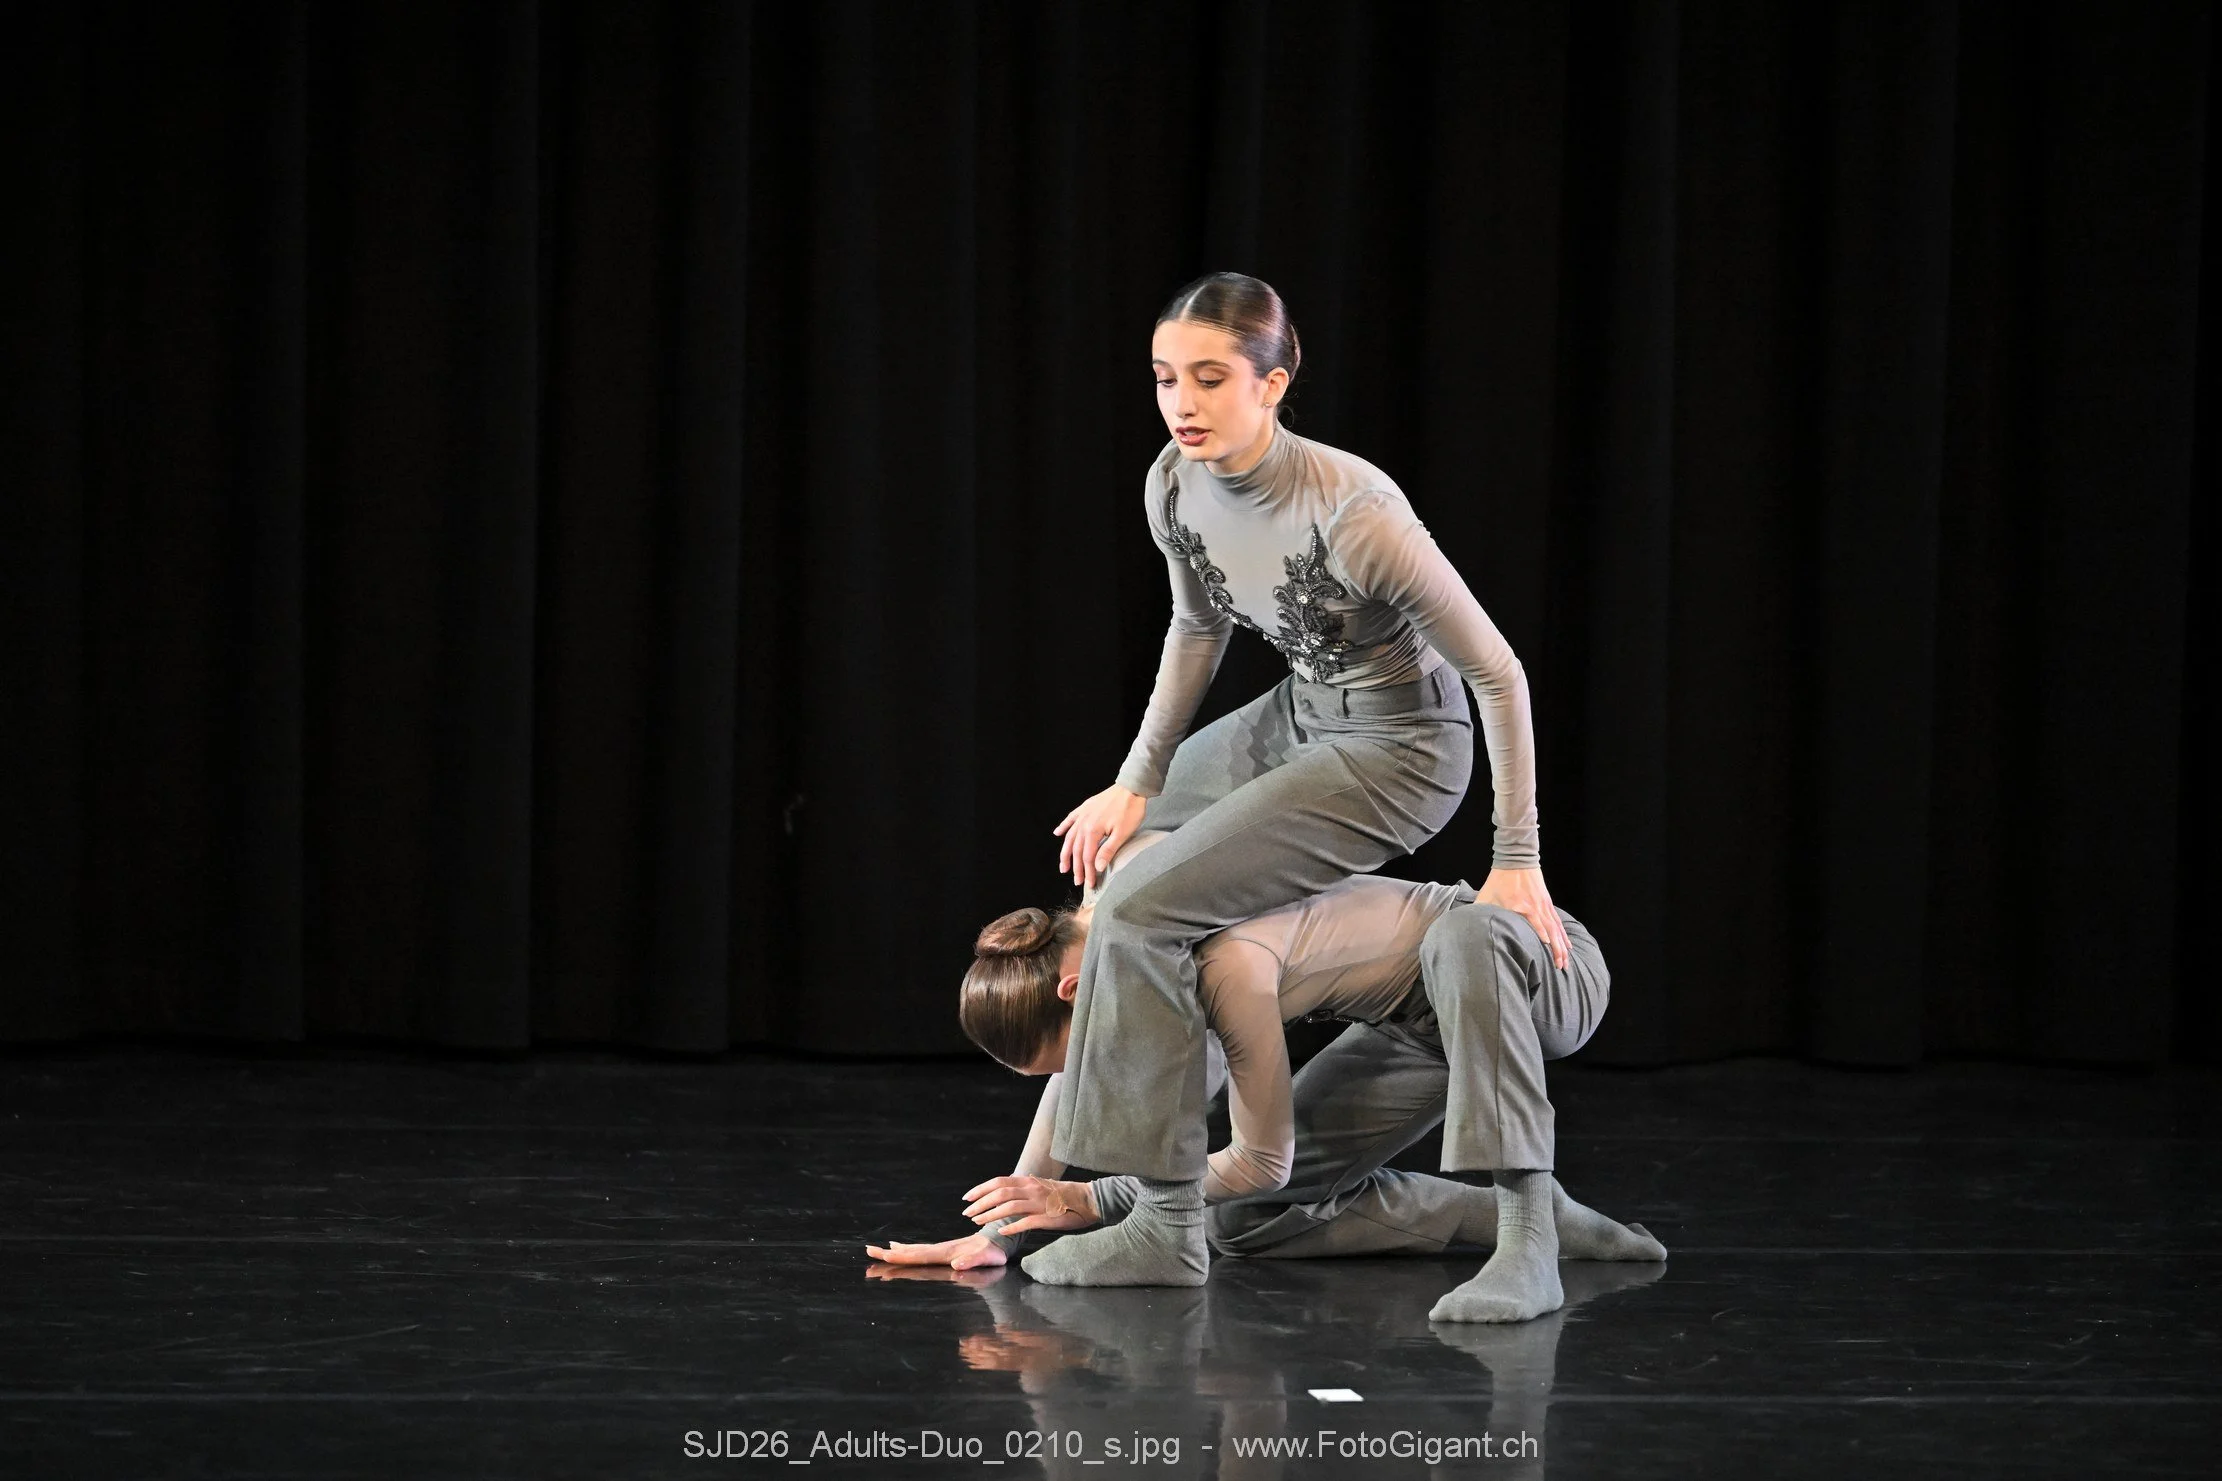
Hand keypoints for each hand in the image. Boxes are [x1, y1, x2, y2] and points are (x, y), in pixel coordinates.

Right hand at [863, 1232, 1008, 1269]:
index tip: (885, 1255)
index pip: (919, 1256)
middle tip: (869, 1250)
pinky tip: (900, 1249)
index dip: (902, 1257)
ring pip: (914, 1251)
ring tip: (879, 1250)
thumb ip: (972, 1260)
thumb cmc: (993, 1253)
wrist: (998, 1240)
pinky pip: (921, 1251)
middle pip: (911, 1252)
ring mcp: (941, 1250)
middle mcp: (940, 1250)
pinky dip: (907, 1250)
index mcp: (946, 1253)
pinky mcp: (943, 1250)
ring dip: (895, 1252)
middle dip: (890, 1254)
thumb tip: (956, 1263)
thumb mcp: (986, 1258)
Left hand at [961, 1175, 1099, 1236]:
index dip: (981, 1189)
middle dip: (980, 1203)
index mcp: (1029, 1181)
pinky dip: (1012, 1227)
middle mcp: (1032, 1189)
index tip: (967, 1198)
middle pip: (1000, 1193)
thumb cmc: (1065, 1195)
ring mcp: (1039, 1203)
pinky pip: (1026, 1222)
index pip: (999, 1182)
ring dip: (991, 1214)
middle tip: (967, 1213)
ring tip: (978, 1222)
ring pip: (1009, 1206)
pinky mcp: (1048, 1217)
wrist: (1089, 1199)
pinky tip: (1002, 1232)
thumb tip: (1009, 1189)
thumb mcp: (1042, 1185)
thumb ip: (1025, 1187)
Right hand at [1053, 785, 1146, 889]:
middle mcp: (1084, 823)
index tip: (1089, 883)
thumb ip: (1108, 851)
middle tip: (1077, 881)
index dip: (1088, 872)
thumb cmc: (1130, 810)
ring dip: (1066, 853)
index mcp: (1093, 831)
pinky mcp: (1085, 807)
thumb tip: (1097, 867)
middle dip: (1077, 867)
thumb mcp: (1122, 834)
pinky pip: (1070, 819)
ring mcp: (1083, 814)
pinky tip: (1057, 833)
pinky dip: (1063, 827)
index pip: (1088, 857)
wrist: (1131, 788)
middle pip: (1077, 850)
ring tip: (1063, 866)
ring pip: (1070, 837)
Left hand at [1475, 866, 1570, 969]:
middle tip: (1560, 967)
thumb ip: (1480, 912)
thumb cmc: (1499, 879)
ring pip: (1557, 929)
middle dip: (1557, 951)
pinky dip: (1563, 934)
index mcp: (1522, 908)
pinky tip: (1568, 945)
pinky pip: (1557, 922)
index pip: (1536, 929)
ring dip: (1563, 946)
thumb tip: (1466, 926)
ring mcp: (1544, 905)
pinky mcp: (1547, 903)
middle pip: (1551, 933)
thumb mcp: (1487, 896)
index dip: (1543, 943)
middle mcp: (1536, 908)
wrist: (1516, 859)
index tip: (1545, 958)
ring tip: (1566, 961)